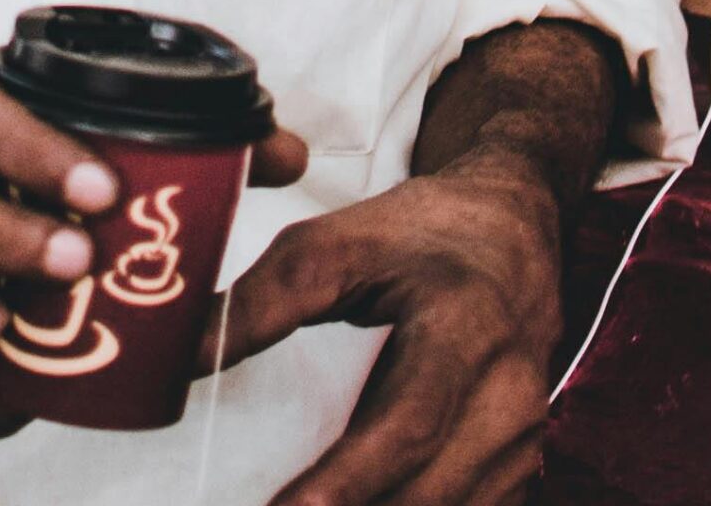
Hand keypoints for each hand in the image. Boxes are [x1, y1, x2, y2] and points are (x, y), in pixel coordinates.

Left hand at [201, 159, 564, 505]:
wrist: (515, 232)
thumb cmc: (421, 235)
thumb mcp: (338, 243)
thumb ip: (264, 302)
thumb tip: (187, 360)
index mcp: (464, 329)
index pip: (406, 424)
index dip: (345, 482)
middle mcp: (507, 397)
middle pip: (427, 497)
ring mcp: (523, 445)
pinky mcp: (519, 474)